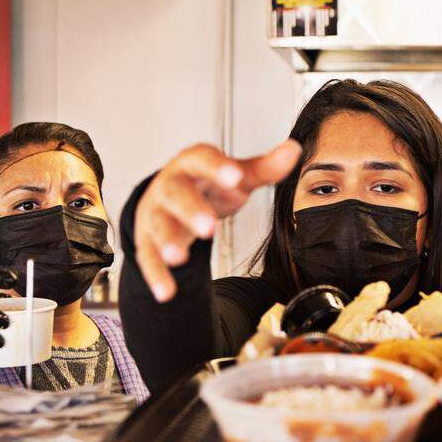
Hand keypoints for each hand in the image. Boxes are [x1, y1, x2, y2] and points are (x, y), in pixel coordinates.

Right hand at [135, 140, 301, 301]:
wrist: (169, 197)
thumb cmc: (207, 185)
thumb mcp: (236, 176)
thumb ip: (264, 167)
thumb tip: (293, 149)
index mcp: (192, 163)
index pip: (202, 159)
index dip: (217, 167)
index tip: (235, 176)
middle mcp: (169, 185)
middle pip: (176, 194)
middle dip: (191, 210)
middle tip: (209, 228)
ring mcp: (156, 213)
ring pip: (158, 225)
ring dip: (167, 241)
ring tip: (179, 258)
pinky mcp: (147, 240)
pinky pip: (149, 257)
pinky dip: (157, 275)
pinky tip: (167, 292)